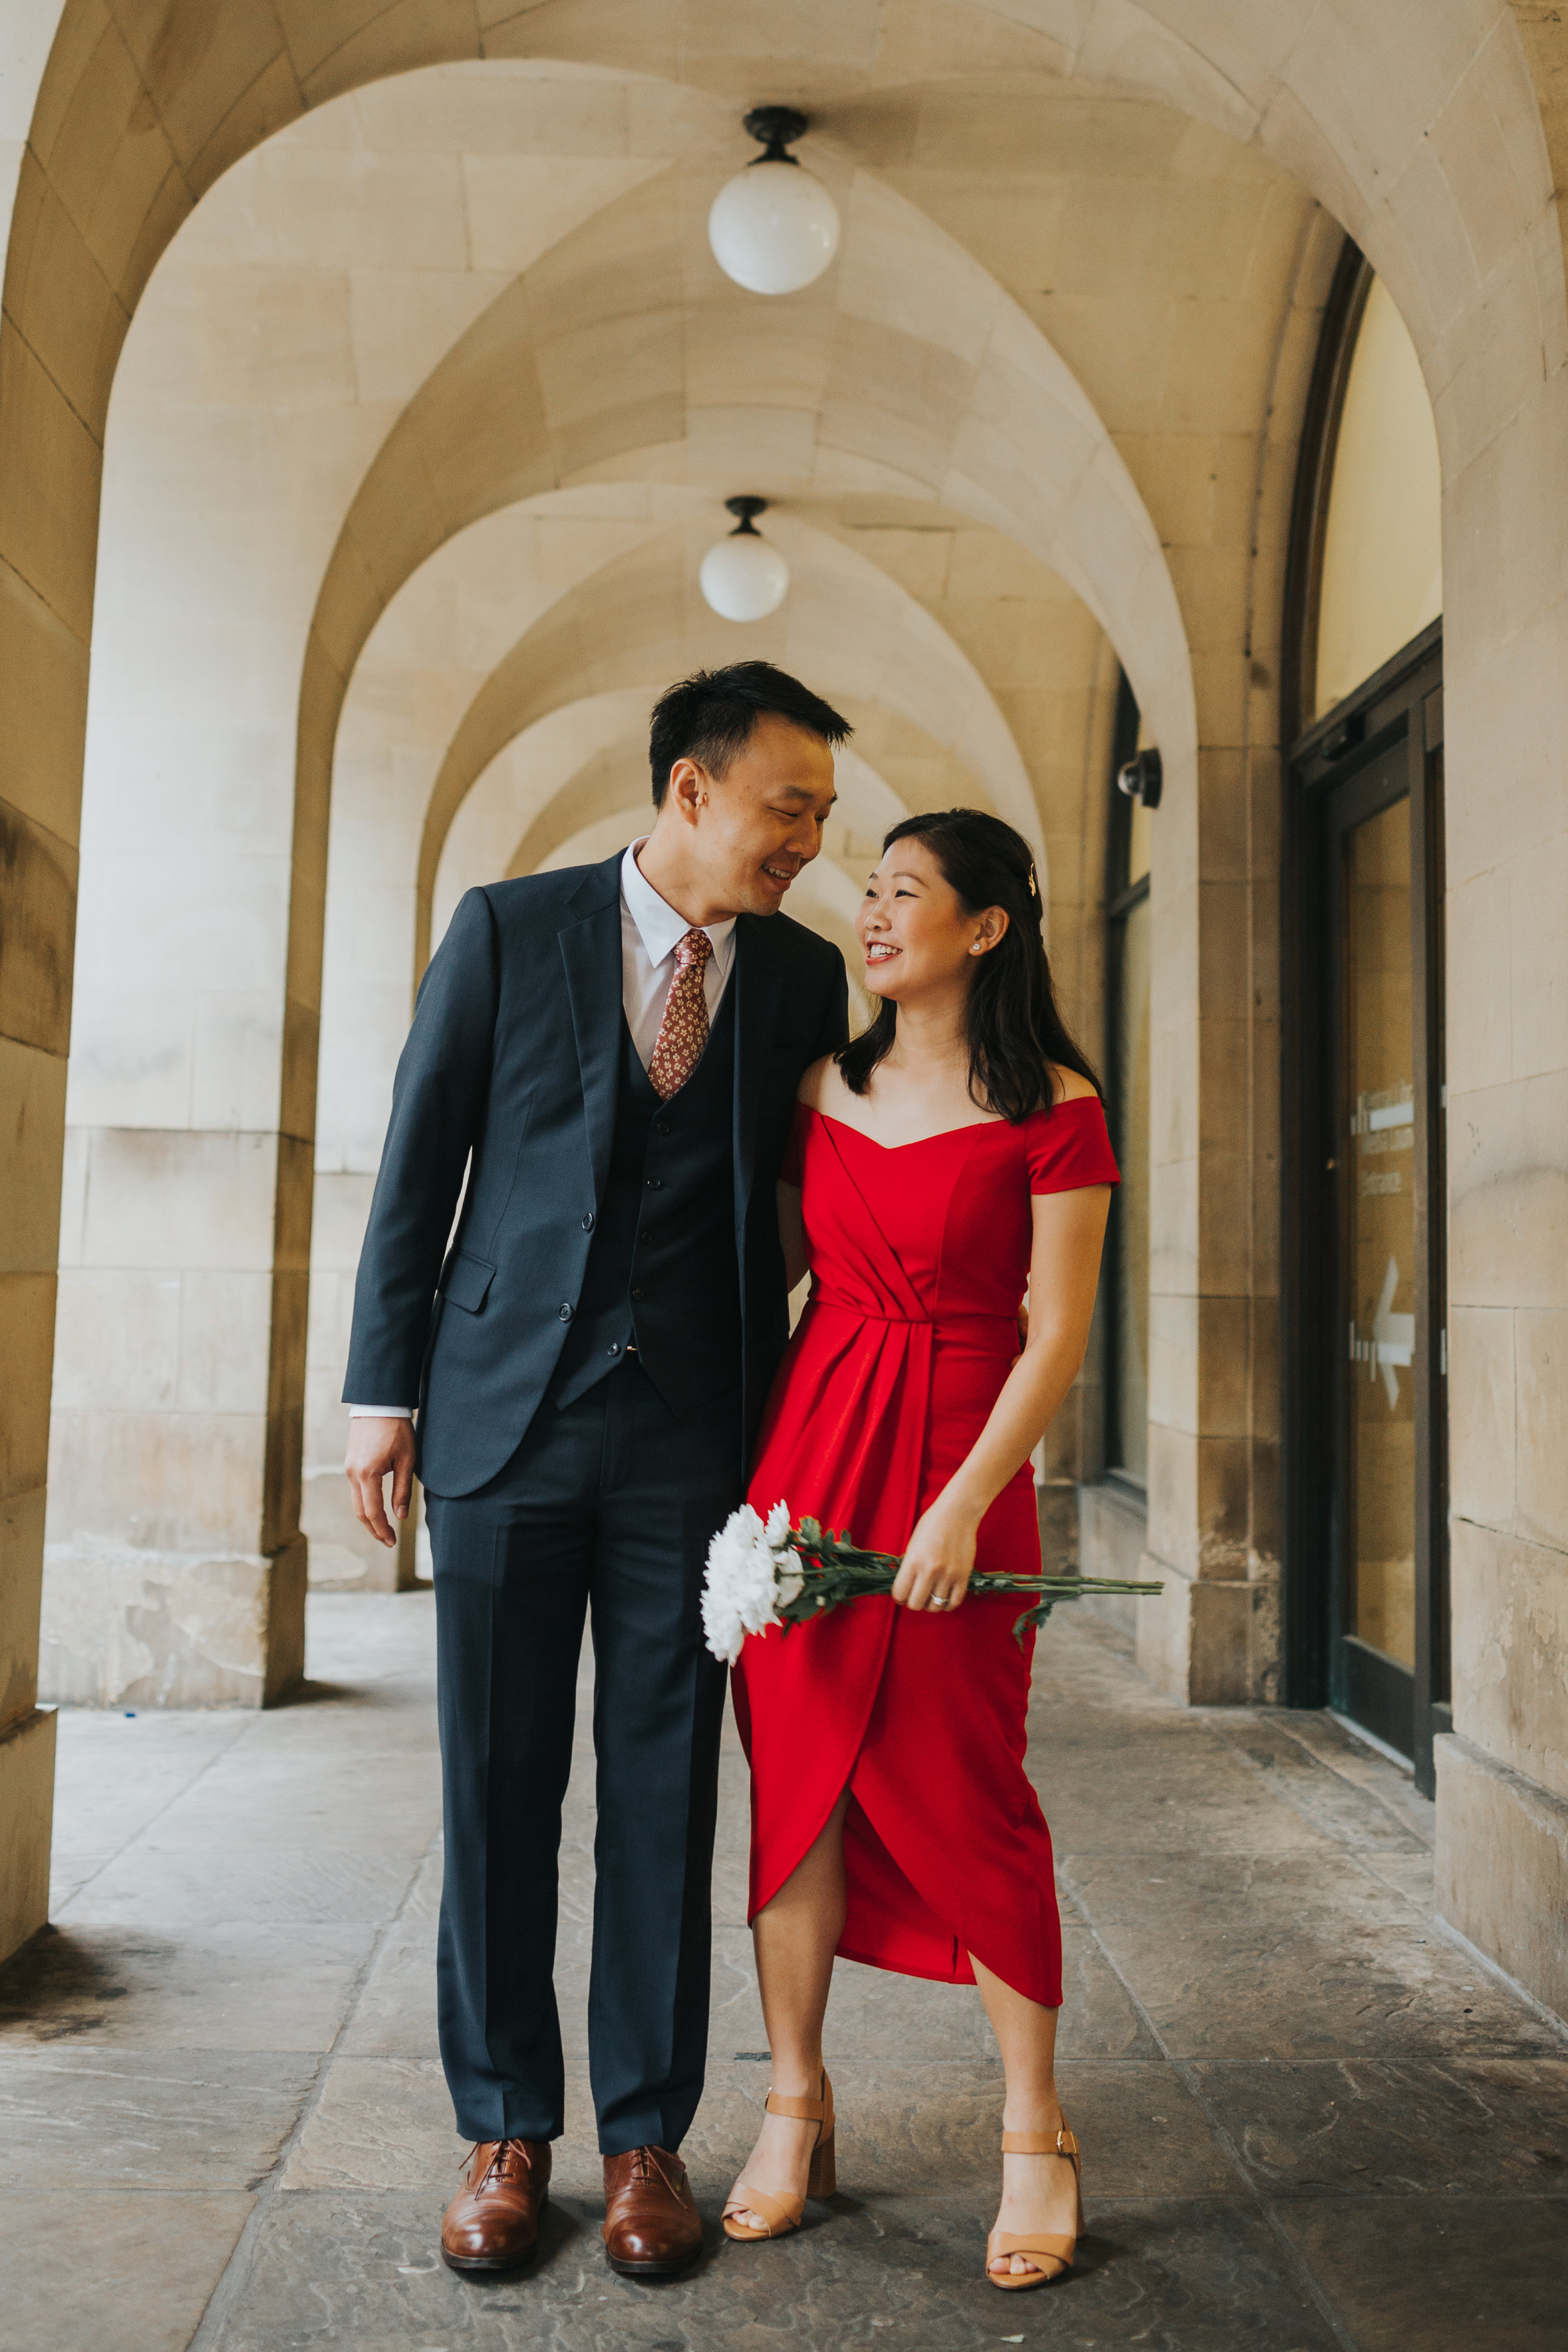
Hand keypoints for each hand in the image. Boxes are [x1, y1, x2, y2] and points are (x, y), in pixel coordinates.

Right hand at [345, 1417, 414, 1547]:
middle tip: (388, 1542)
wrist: (378, 1404)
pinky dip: (364, 1504)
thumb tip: (400, 1516)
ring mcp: (348, 1469)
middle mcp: (353, 1474)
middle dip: (374, 1530)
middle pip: (360, 1512)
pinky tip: (376, 1509)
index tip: (393, 1542)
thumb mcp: (407, 1460)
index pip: (373, 1512)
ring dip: (368, 1519)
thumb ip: (402, 1490)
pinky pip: (355, 1491)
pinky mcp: (349, 1464)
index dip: (383, 1530)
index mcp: (367, 1473)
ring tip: (383, 1530)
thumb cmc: (397, 1429)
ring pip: (356, 1503)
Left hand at [892, 1498, 979, 1612]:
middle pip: (916, 1604)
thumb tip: (905, 1586)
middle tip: (916, 1595)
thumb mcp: (912, 1544)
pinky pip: (954, 1602)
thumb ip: (909, 1566)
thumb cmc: (933, 1524)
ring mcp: (948, 1575)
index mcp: (913, 1560)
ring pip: (935, 1606)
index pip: (900, 1593)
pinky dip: (947, 1605)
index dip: (899, 1597)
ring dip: (931, 1604)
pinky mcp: (963, 1576)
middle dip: (913, 1602)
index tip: (902, 1595)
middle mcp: (930, 1570)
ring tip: (930, 1596)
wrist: (957, 1514)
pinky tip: (944, 1598)